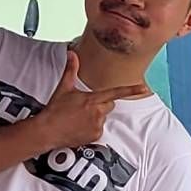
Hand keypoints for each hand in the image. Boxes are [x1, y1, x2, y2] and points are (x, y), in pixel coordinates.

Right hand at [35, 50, 149, 149]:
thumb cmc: (55, 110)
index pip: (115, 93)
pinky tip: (79, 127)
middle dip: (101, 104)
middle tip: (85, 106)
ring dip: (96, 116)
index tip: (143, 88)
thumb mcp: (63, 87)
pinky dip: (92, 128)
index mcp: (92, 99)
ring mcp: (96, 125)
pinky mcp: (95, 136)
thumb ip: (71, 69)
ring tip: (79, 118)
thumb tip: (72, 54)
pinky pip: (99, 129)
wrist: (47, 131)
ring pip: (104, 117)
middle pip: (109, 105)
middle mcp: (97, 112)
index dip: (131, 90)